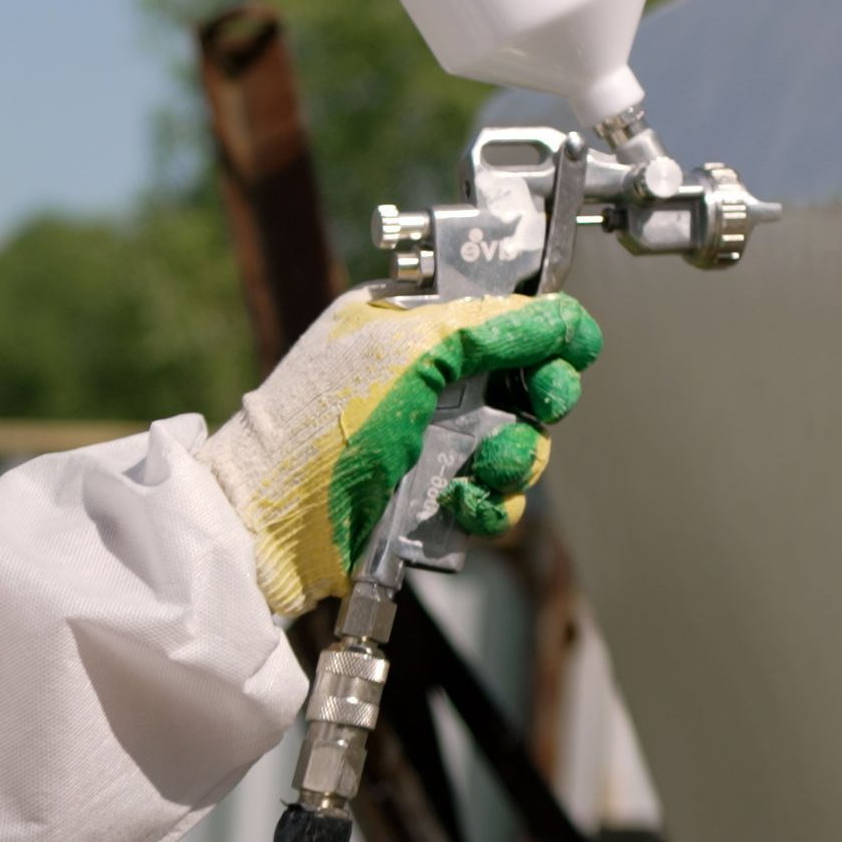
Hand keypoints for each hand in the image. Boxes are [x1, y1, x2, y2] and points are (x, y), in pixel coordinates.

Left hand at [198, 284, 602, 618]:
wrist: (267, 528)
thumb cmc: (316, 427)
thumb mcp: (406, 353)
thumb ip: (492, 327)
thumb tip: (564, 314)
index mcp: (412, 327)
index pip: (504, 313)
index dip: (545, 330)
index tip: (573, 349)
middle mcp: (426, 379)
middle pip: (524, 379)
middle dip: (542, 396)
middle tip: (543, 405)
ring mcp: (430, 441)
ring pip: (518, 441)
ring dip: (517, 456)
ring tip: (487, 468)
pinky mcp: (432, 496)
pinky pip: (494, 497)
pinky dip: (488, 503)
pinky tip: (459, 503)